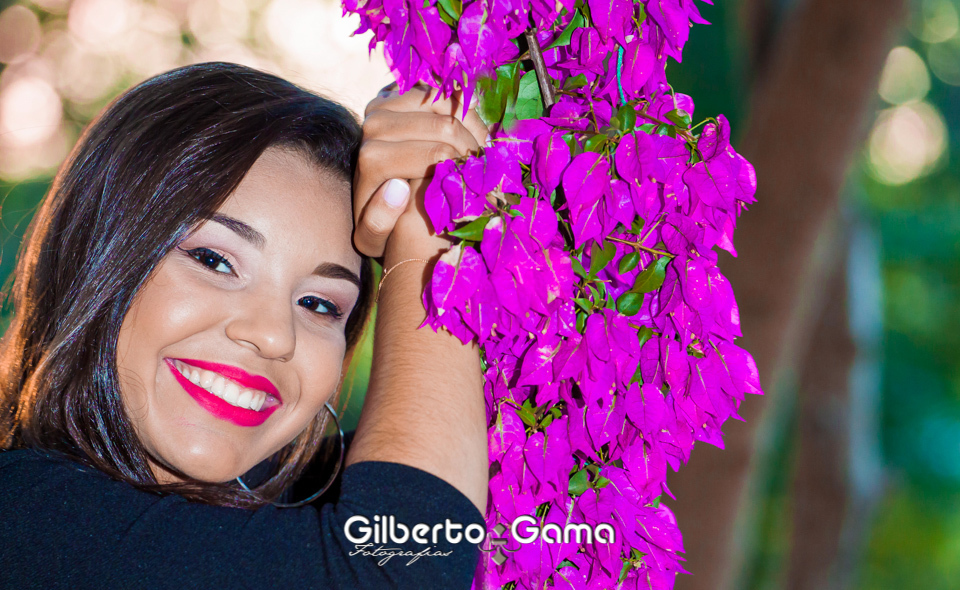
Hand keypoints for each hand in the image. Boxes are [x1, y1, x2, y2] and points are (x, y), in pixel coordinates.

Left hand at [352, 84, 487, 260]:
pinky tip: (473, 133)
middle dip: (474, 147)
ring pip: (448, 104)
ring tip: (482, 151)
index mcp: (372, 159)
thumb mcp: (371, 240)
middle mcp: (374, 124)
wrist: (366, 186)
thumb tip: (397, 187)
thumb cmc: (378, 222)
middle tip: (489, 168)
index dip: (467, 168)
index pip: (437, 154)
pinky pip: (442, 90)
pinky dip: (464, 108)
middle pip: (445, 126)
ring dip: (473, 126)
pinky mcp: (394, 91)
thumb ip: (377, 224)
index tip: (485, 187)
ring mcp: (383, 102)